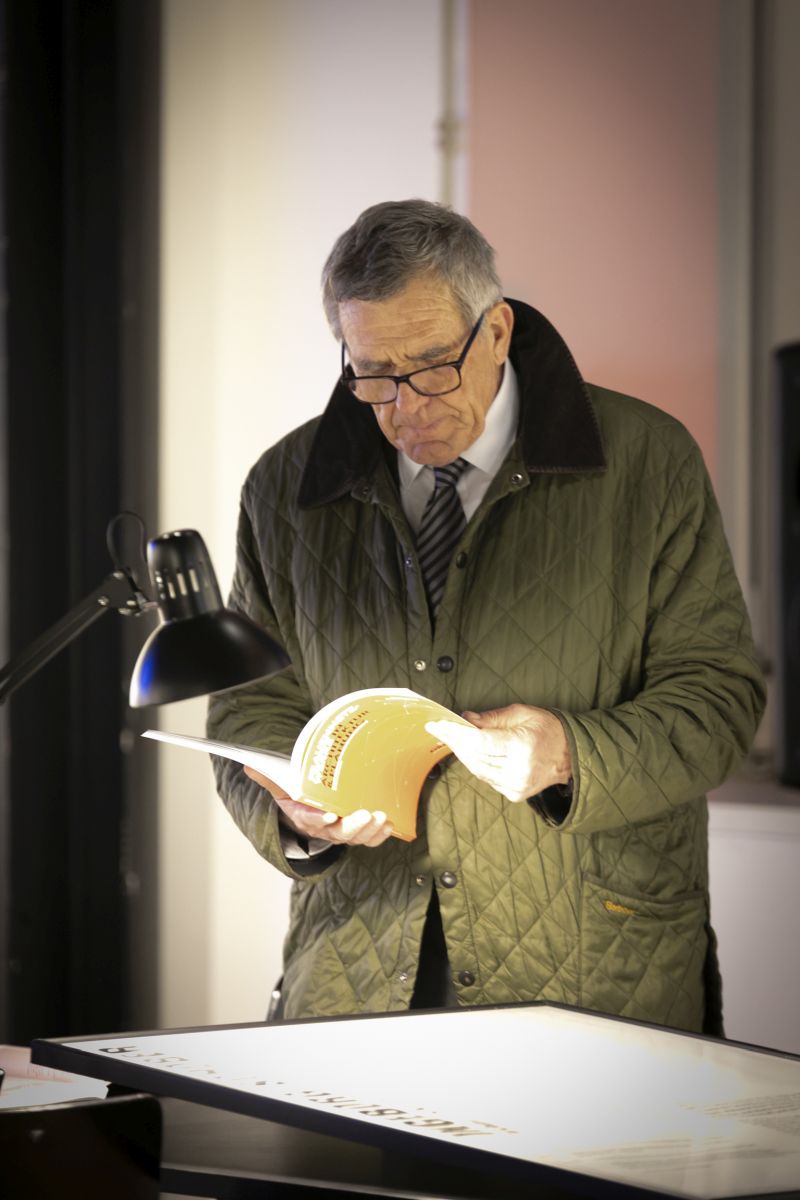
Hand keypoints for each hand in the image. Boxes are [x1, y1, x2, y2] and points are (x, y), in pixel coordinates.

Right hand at [243, 766, 394, 846]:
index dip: (318, 819)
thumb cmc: (297, 797)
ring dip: (371, 830)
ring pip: (357, 837)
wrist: (308, 814)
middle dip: (354, 826)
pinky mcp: (357, 832)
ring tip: (383, 818)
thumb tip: (247, 765)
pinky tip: (390, 825)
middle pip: (339, 833)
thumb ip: (269, 778)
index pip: (310, 820)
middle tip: (366, 814)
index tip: (328, 816)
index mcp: (304, 817)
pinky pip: (370, 838)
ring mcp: (342, 832)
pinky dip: (380, 835)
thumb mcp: (281, 788)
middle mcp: (324, 829)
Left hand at [426, 704, 571, 802]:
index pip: (478, 742)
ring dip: (462, 753)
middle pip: (474, 757)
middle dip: (454, 742)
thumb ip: (490, 718)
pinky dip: (475, 764)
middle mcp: (518, 771)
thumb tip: (464, 719)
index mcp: (522, 748)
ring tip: (450, 737)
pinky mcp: (515, 794)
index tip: (438, 725)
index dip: (455, 734)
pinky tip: (468, 752)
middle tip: (438, 729)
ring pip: (477, 770)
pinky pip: (486, 778)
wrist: (570, 754)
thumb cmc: (547, 729)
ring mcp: (517, 786)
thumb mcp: (521, 714)